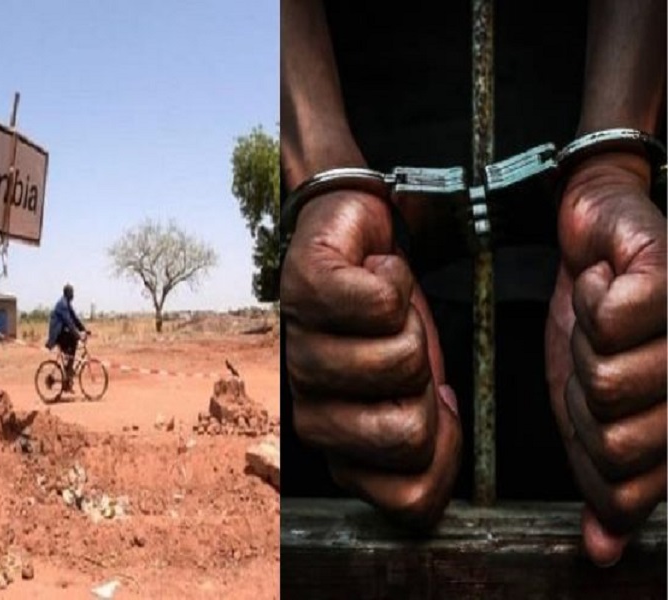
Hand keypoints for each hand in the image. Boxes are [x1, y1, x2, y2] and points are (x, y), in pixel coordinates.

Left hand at [281, 190, 461, 528]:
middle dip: (431, 383)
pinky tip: (375, 272)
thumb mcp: (426, 391)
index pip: (407, 501)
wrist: (359, 241)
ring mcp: (300, 347)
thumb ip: (433, 444)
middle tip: (405, 347)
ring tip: (385, 309)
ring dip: (412, 324)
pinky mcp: (303, 289)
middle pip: (408, 436)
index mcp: (341, 443)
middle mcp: (311, 404)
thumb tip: (441, 468)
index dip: (446, 452)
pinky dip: (398, 279)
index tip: (436, 401)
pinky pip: (379, 304)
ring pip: (399, 362)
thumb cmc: (390, 323)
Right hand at [545, 152, 665, 565]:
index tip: (589, 403)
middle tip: (595, 352)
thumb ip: (600, 479)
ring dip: (581, 345)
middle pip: (614, 439)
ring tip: (600, 316)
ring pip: (608, 381)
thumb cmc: (595, 328)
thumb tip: (599, 550)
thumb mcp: (588, 413)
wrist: (597, 239)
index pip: (623, 488)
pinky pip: (614, 321)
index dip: (585, 452)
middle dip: (580, 395)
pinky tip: (602, 281)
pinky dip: (587, 297)